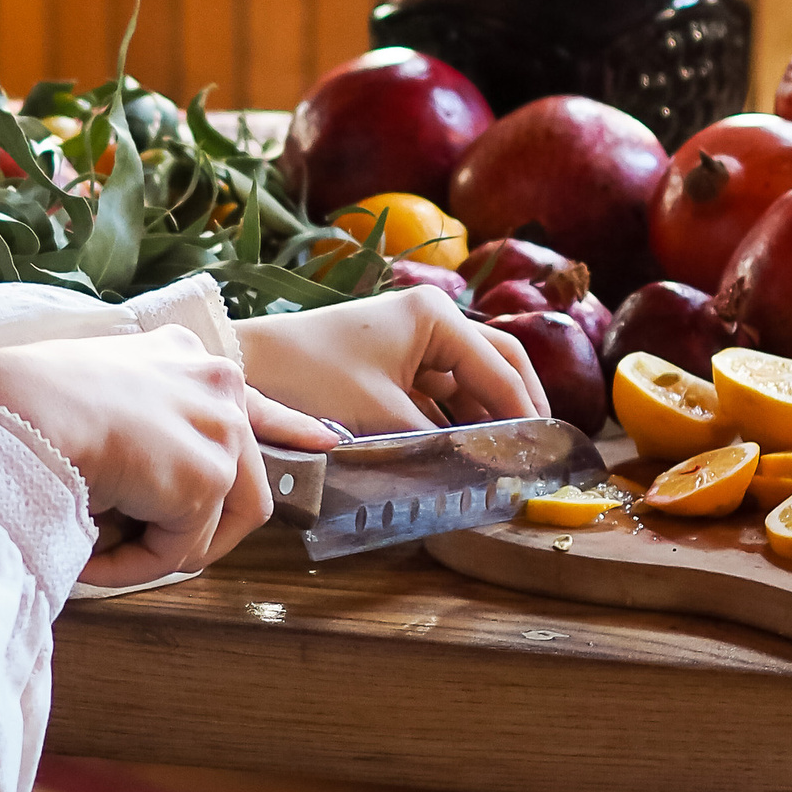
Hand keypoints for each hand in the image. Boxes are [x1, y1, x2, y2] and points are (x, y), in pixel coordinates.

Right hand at [0, 328, 341, 586]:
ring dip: (162, 548)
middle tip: (154, 551)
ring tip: (105, 551)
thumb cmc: (23, 401)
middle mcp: (216, 383)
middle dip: (205, 527)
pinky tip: (94, 555)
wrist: (15, 410)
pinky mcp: (206, 479)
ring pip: (213, 524)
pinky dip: (136, 566)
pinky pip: (180, 551)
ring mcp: (218, 430)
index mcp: (185, 357)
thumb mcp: (93, 392)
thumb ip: (137, 421)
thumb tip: (139, 481)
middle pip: (243, 481)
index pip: (254, 400)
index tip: (323, 441)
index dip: (290, 427)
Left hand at [235, 285, 544, 435]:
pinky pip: (440, 392)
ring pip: (470, 381)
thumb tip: (485, 475)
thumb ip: (439, 445)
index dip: (526, 415)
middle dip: (518, 409)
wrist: (247, 366)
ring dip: (487, 418)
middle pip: (497, 365)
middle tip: (535, 454)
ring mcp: (411, 339)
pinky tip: (463, 453)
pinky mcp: (391, 363)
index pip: (502, 369)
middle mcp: (431, 319)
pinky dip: (455, 420)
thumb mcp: (381, 417)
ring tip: (504, 462)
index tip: (544, 455)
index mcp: (436, 316)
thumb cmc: (311, 377)